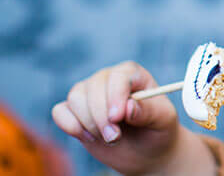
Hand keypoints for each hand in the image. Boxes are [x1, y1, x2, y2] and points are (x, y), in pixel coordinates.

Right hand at [52, 61, 202, 174]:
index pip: (118, 76)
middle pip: (93, 87)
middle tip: (115, 137)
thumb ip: (149, 111)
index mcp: (133, 74)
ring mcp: (90, 92)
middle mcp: (109, 78)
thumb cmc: (157, 130)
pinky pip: (60, 111)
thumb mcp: (163, 120)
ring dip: (89, 123)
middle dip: (101, 117)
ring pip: (75, 98)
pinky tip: (90, 137)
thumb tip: (128, 106)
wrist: (145, 150)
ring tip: (109, 137)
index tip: (118, 118)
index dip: (115, 96)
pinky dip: (71, 126)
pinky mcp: (74, 110)